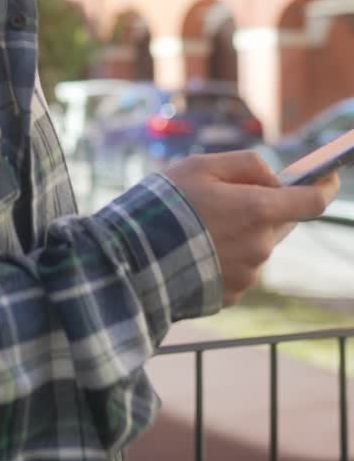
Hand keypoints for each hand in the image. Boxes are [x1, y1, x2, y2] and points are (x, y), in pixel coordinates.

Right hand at [163, 151, 339, 305]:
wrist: (132, 259)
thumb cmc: (166, 205)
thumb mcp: (201, 166)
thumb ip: (246, 164)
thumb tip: (274, 178)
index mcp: (258, 210)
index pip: (312, 202)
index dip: (325, 187)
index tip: (328, 177)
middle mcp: (261, 246)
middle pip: (279, 222)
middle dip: (262, 208)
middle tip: (225, 200)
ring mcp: (249, 275)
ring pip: (257, 246)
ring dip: (240, 233)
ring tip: (197, 228)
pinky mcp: (233, 295)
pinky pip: (239, 269)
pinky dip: (225, 257)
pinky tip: (195, 250)